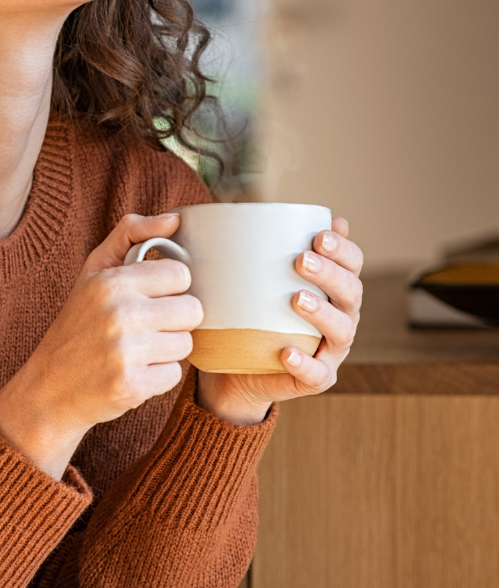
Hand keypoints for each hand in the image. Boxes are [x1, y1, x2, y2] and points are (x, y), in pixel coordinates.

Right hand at [0, 213, 201, 478]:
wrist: (48, 388)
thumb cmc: (77, 325)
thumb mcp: (93, 272)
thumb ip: (130, 235)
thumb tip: (174, 219)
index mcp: (111, 282)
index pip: (180, 275)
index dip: (169, 288)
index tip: (150, 298)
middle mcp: (119, 314)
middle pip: (191, 310)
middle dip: (174, 320)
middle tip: (146, 327)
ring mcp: (126, 352)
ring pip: (186, 344)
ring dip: (167, 350)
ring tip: (136, 351)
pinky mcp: (132, 386)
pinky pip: (174, 375)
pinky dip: (157, 377)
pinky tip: (132, 372)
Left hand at [196, 217, 363, 425]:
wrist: (236, 367)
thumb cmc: (247, 312)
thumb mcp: (250, 278)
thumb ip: (253, 248)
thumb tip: (238, 208)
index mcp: (331, 287)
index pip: (351, 263)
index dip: (343, 248)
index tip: (319, 235)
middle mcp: (340, 316)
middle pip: (351, 292)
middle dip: (331, 273)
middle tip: (301, 261)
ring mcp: (330, 350)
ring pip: (342, 331)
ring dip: (323, 313)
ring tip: (297, 299)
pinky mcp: (315, 378)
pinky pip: (317, 373)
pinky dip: (305, 363)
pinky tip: (287, 352)